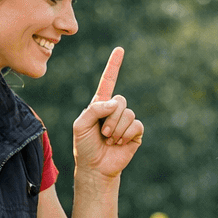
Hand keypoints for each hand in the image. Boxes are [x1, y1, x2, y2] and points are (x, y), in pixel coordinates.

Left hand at [73, 47, 143, 179]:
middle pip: (120, 100)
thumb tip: (116, 103)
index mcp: (100, 104)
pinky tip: (119, 143)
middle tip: (102, 133)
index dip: (114, 65)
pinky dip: (126, 134)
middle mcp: (115, 110)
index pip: (108, 81)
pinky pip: (136, 125)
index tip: (120, 50)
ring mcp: (126, 121)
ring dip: (116, 129)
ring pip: (128, 114)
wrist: (95, 167)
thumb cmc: (84, 145)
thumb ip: (94, 109)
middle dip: (110, 119)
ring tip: (109, 140)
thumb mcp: (80, 124)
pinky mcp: (135, 133)